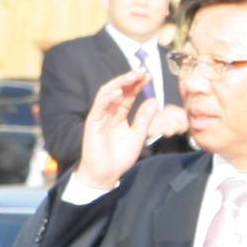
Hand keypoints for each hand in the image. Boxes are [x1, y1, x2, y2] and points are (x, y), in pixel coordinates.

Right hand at [71, 69, 177, 195]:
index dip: (138, 84)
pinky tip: (119, 90)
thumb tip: (154, 99)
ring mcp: (100, 116)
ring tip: (132, 76)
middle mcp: (109, 112)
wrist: (106, 175)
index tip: (149, 76)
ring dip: (119, 83)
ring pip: (107, 93)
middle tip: (143, 71)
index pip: (129, 94)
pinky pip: (99, 106)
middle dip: (130, 79)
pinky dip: (108, 97)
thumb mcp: (137, 135)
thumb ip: (144, 118)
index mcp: (119, 114)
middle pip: (119, 90)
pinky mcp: (93, 123)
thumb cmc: (120, 156)